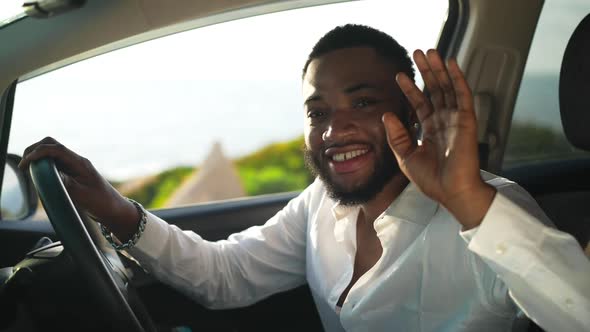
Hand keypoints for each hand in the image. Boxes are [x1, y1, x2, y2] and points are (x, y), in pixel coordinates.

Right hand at [19, 137, 139, 239]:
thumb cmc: (101, 202)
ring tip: (27, 169)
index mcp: (80, 163)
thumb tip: (49, 174)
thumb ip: (66, 184)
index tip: (26, 162)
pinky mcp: (71, 173)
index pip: (56, 149)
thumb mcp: (82, 195)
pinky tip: (37, 175)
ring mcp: (74, 166)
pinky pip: (54, 163)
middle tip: (24, 164)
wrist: (113, 209)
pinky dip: (43, 165)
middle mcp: (76, 161)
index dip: (38, 152)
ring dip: (38, 156)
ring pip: (52, 153)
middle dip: (35, 150)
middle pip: (52, 145)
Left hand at [383, 49, 494, 228]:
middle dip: (426, 71)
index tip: (399, 75)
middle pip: (434, 90)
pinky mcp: (466, 120)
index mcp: (430, 130)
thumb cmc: (431, 180)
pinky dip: (457, 78)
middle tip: (417, 53)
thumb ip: (396, 135)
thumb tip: (386, 114)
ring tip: (429, 52)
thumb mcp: (406, 156)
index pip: (420, 103)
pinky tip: (451, 63)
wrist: (451, 192)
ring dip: (439, 69)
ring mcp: (456, 120)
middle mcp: (443, 122)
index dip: (410, 88)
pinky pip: (463, 95)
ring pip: (447, 88)